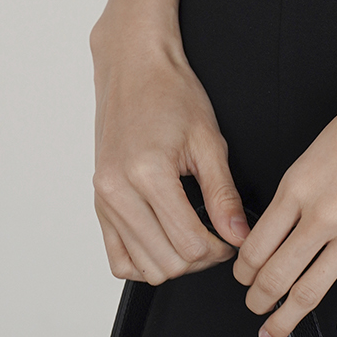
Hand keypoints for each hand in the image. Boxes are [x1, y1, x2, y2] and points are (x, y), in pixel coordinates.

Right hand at [91, 22, 249, 282]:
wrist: (135, 69)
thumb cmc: (170, 93)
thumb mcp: (209, 140)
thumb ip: (224, 194)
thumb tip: (238, 234)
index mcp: (147, 173)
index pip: (189, 243)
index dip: (220, 249)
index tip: (232, 237)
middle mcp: (118, 191)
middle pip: (166, 262)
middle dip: (200, 259)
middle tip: (219, 238)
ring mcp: (104, 199)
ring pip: (142, 267)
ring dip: (174, 263)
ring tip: (195, 238)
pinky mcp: (98, 203)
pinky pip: (117, 258)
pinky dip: (143, 262)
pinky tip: (165, 242)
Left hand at [234, 58, 336, 336]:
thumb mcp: (323, 140)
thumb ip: (303, 181)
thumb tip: (288, 213)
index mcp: (299, 183)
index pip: (256, 244)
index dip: (243, 269)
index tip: (244, 276)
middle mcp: (322, 213)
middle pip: (274, 276)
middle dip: (258, 301)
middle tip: (255, 309)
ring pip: (309, 294)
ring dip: (287, 319)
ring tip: (275, 331)